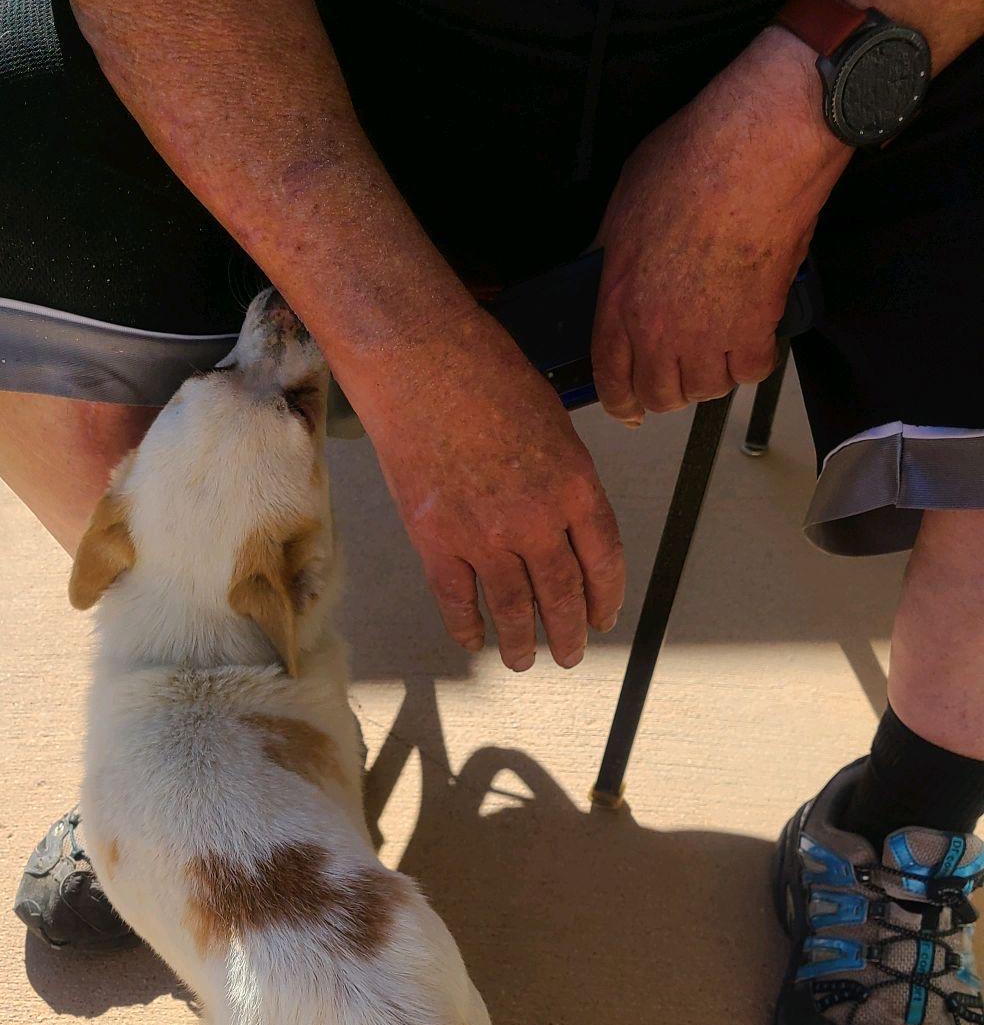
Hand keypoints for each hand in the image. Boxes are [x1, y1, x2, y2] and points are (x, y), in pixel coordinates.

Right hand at [355, 306, 625, 668]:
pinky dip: (467, 627)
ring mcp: (485, 535)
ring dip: (522, 643)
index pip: (603, 559)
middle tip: (571, 654)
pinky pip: (457, 600)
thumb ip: (563, 476)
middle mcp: (536, 519)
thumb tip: (563, 517)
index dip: (605, 597)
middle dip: (568, 633)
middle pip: (561, 594)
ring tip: (524, 661)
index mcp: (575, 484)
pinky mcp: (437, 541)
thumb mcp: (551, 420)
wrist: (419, 363)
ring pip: (512, 608)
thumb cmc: (484, 372)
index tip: (603, 617)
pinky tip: (474, 641)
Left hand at [592, 26, 849, 420]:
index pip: (610, 378)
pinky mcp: (756, 327)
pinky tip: (750, 339)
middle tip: (678, 372)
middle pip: (659, 395)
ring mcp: (708, 334)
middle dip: (666, 391)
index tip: (627, 410)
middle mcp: (659, 330)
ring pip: (705, 390)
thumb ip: (612, 249)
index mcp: (620, 300)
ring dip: (709, 377)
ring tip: (715, 350)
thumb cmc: (695, 158)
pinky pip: (750, 372)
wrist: (761, 146)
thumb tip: (602, 264)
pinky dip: (751, 362)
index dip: (618, 403)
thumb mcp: (625, 201)